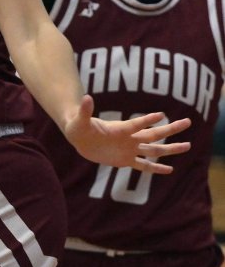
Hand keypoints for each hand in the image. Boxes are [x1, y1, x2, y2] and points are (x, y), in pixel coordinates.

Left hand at [64, 95, 190, 172]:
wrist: (79, 137)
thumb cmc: (79, 125)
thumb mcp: (80, 119)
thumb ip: (85, 110)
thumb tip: (86, 97)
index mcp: (120, 128)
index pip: (136, 124)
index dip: (147, 119)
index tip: (161, 115)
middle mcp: (129, 138)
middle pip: (154, 134)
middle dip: (170, 129)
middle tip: (187, 122)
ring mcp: (129, 149)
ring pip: (154, 150)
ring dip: (170, 148)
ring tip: (188, 145)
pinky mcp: (125, 160)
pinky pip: (143, 166)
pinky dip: (156, 168)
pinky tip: (169, 169)